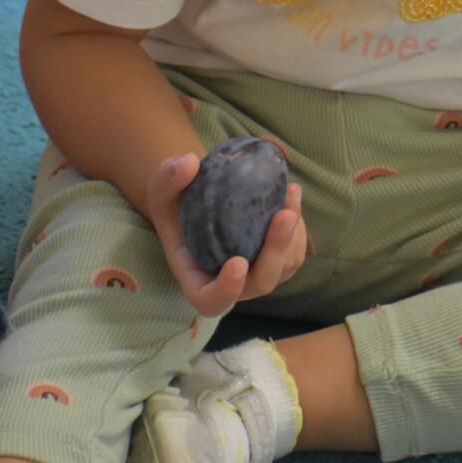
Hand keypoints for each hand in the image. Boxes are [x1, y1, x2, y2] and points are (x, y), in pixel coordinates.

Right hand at [145, 152, 307, 317]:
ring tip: (291, 193)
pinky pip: (294, 254)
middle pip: (260, 283)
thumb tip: (190, 162)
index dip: (226, 289)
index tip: (238, 262)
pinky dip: (299, 229)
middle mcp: (229, 284)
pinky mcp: (276, 262)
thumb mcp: (162, 189)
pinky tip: (291, 197)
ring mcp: (255, 275)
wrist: (198, 202)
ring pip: (283, 268)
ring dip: (292, 234)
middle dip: (275, 250)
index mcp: (196, 277)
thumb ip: (169, 178)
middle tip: (284, 215)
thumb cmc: (176, 202)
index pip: (210, 300)